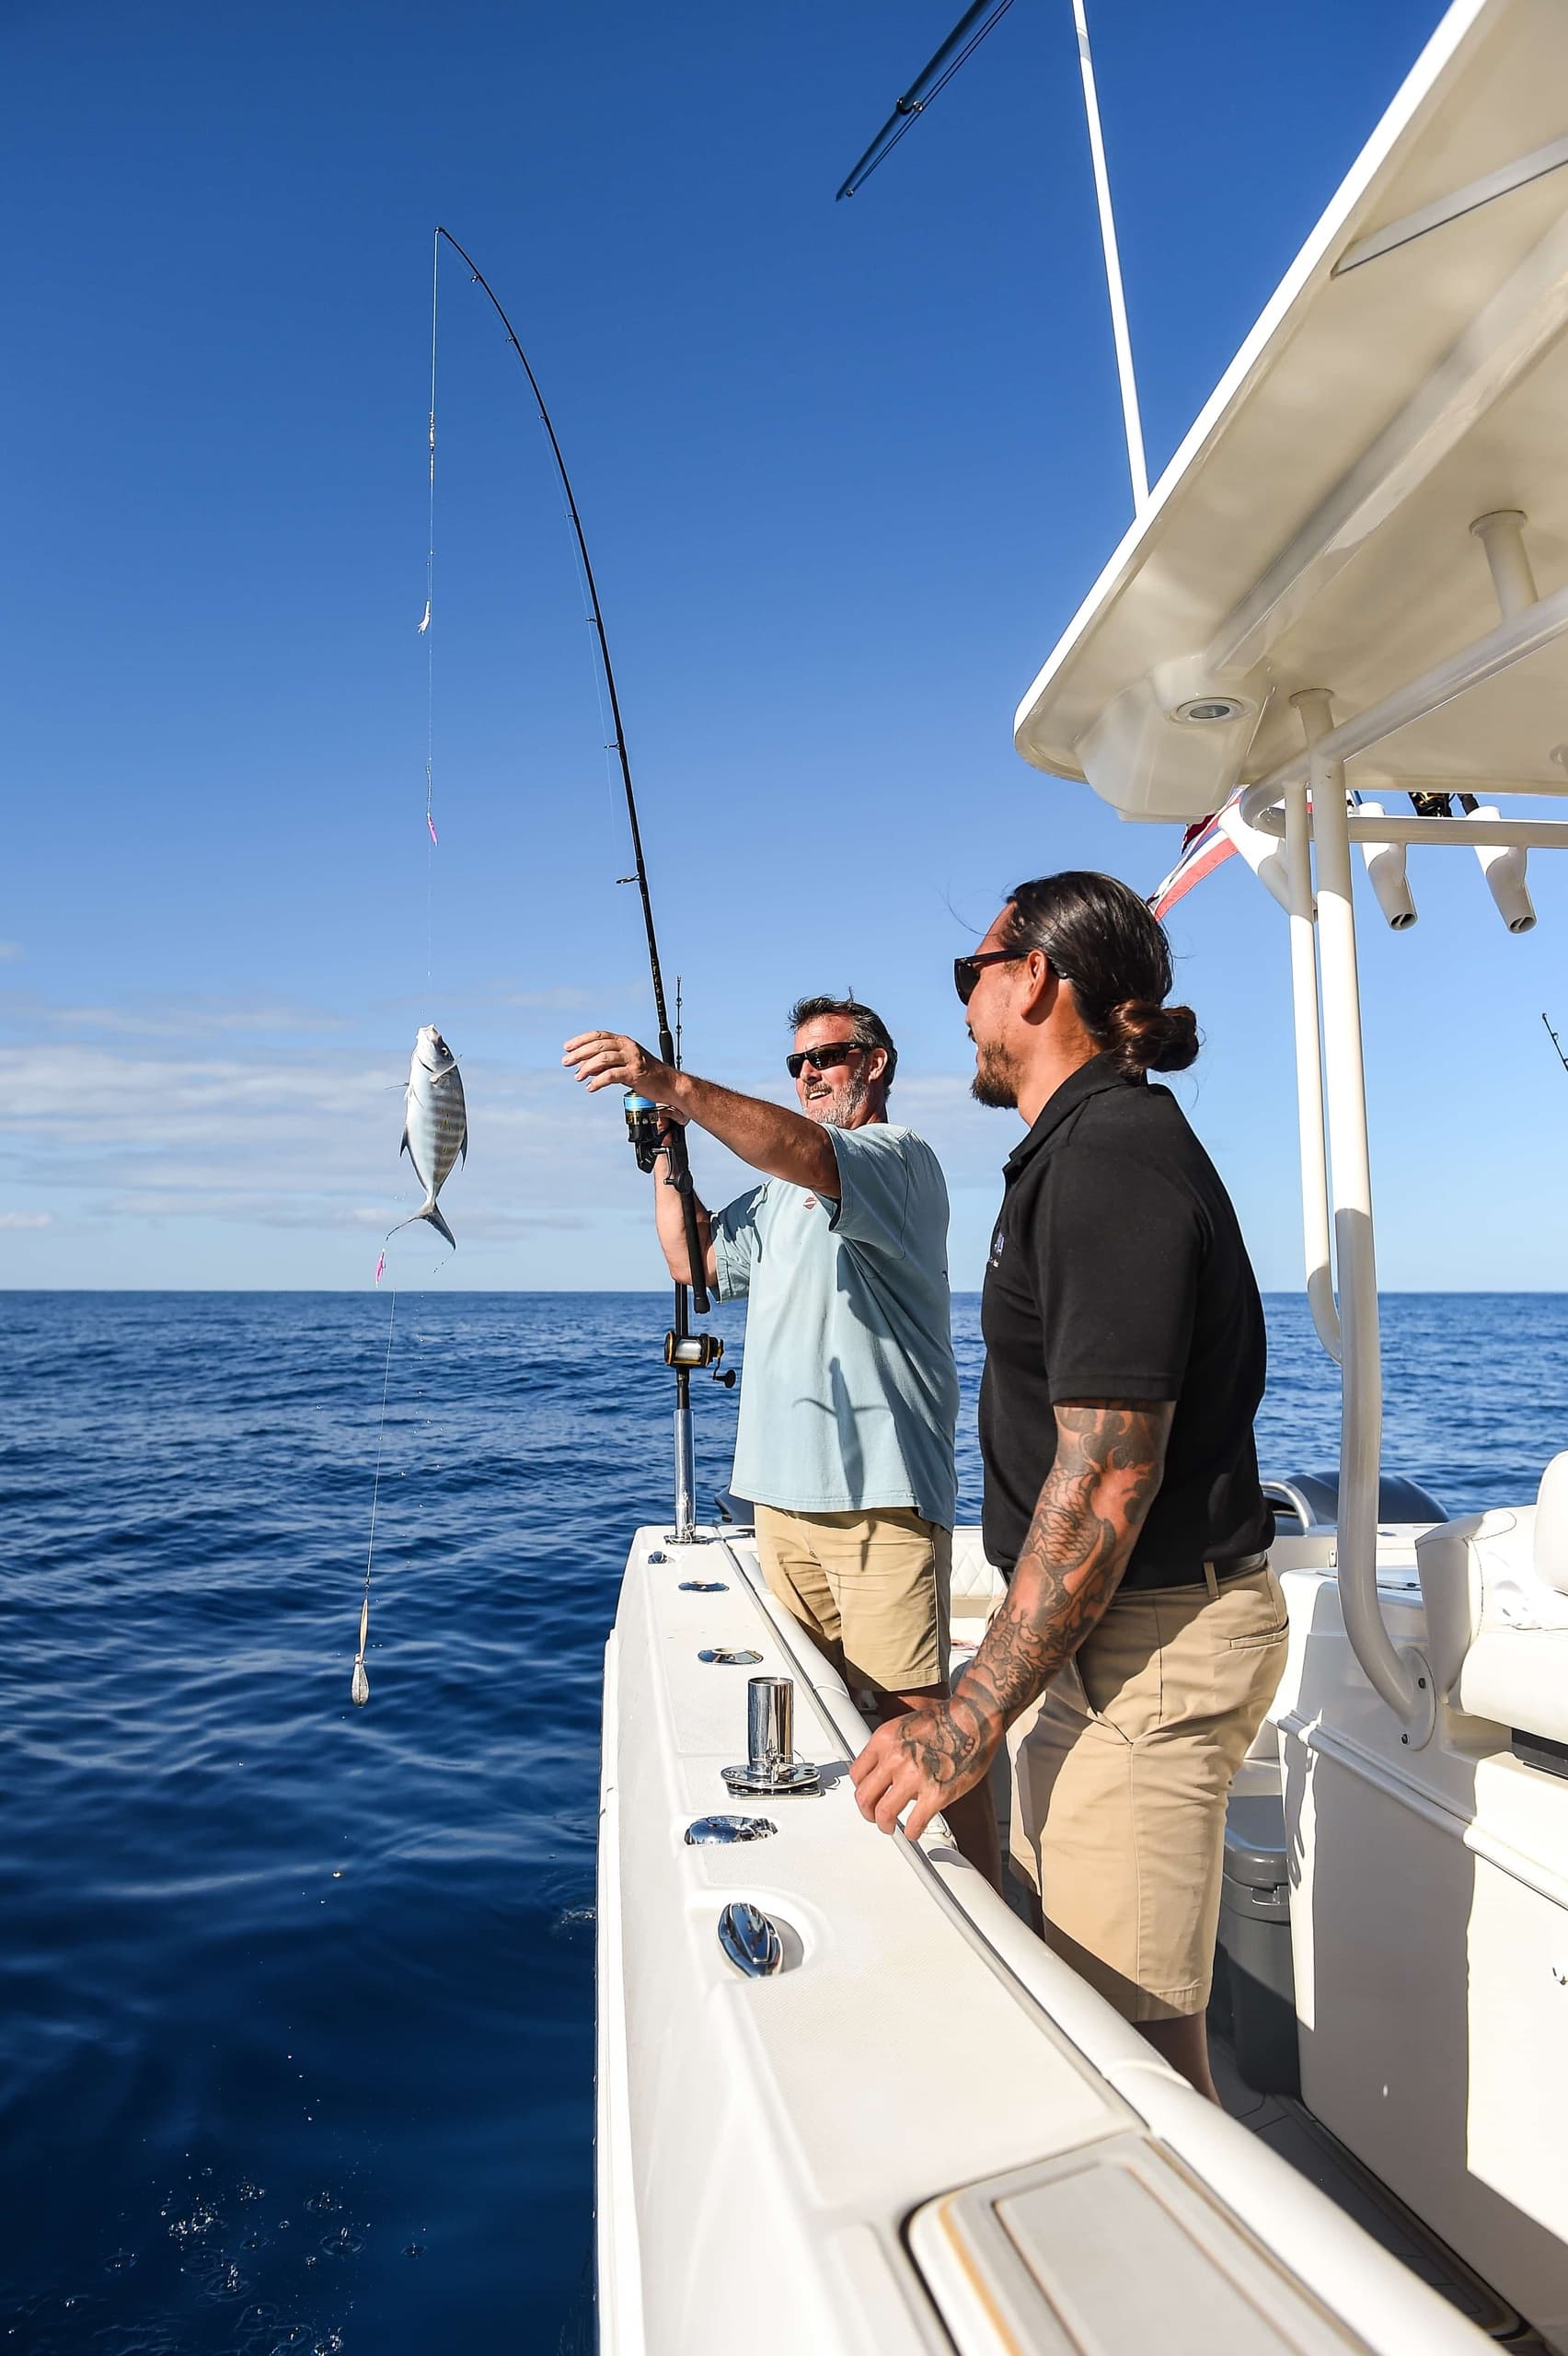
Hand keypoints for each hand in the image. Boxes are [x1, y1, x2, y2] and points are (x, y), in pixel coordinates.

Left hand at [562, 1030, 674, 1098]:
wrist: (669, 1084)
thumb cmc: (647, 1074)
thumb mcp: (624, 1063)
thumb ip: (606, 1063)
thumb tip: (585, 1066)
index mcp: (624, 1041)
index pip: (598, 1036)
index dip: (581, 1040)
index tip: (567, 1047)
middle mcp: (628, 1047)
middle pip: (598, 1046)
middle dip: (579, 1054)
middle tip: (566, 1062)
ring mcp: (632, 1059)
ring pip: (603, 1059)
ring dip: (587, 1068)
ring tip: (578, 1077)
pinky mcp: (635, 1073)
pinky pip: (611, 1075)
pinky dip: (598, 1081)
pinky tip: (591, 1087)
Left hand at [849, 1696, 999, 1842]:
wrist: (973, 1716)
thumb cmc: (946, 1719)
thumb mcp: (904, 1725)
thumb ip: (890, 1749)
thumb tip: (884, 1774)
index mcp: (884, 1740)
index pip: (856, 1774)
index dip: (860, 1790)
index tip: (867, 1797)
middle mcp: (895, 1758)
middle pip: (864, 1797)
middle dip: (867, 1813)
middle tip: (874, 1818)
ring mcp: (914, 1776)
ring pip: (884, 1813)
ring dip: (885, 1826)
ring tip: (891, 1827)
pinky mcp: (936, 1793)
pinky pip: (914, 1823)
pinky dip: (912, 1832)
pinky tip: (915, 1830)